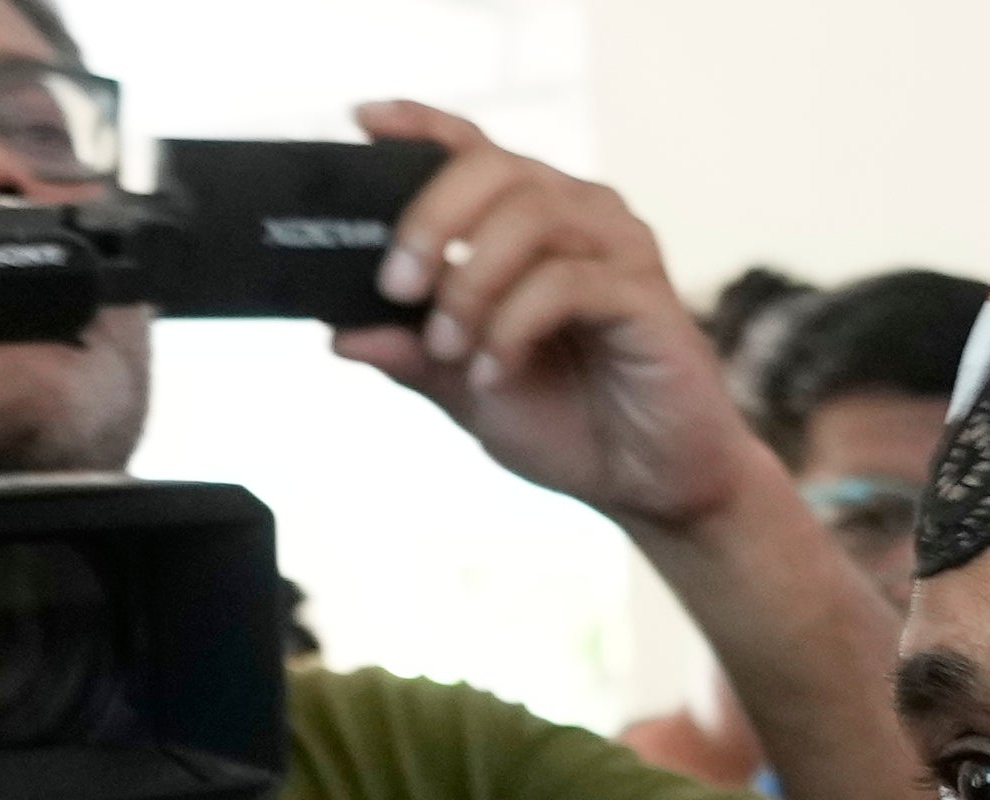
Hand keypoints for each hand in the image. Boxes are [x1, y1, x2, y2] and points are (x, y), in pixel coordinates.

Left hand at [342, 105, 767, 536]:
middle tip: (398, 287)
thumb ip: (410, 355)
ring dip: (471, 284)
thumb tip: (338, 334)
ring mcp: (620, 250)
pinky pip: (565, 283)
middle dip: (431, 221)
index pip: (474, 150)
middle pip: (495, 167)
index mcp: (535, 222)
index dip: (420, 127)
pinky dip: (513, 326)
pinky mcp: (648, 296)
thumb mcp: (466, 390)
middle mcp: (581, 216)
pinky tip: (494, 372)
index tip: (363, 121)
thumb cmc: (573, 426)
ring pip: (530, 216)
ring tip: (451, 348)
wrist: (650, 489)